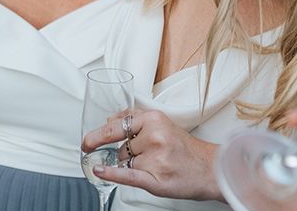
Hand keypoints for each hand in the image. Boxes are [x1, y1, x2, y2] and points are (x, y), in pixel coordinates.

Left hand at [81, 109, 220, 201]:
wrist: (210, 169)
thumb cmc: (185, 148)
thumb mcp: (161, 123)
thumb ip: (135, 119)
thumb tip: (109, 119)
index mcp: (154, 118)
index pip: (118, 124)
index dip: (98, 134)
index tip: (87, 140)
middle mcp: (154, 135)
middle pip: (120, 145)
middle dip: (123, 152)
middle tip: (112, 152)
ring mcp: (155, 157)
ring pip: (124, 161)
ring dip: (132, 164)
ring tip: (154, 163)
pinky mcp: (156, 178)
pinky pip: (127, 175)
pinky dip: (111, 173)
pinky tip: (100, 171)